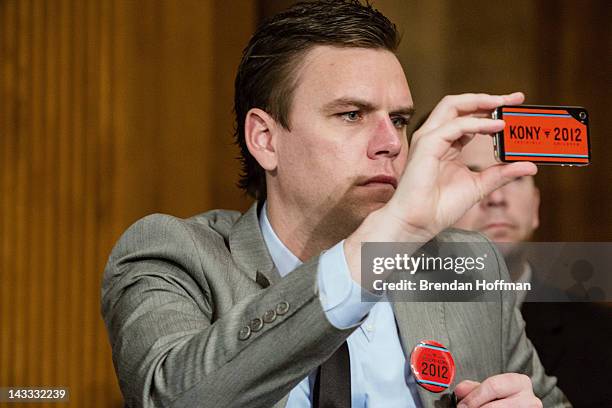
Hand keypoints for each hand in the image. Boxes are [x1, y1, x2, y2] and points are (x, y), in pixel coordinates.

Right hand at [384, 92, 536, 240]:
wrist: (419, 222)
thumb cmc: (439, 207)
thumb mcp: (480, 186)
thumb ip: (502, 173)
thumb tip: (529, 166)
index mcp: (447, 145)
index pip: (469, 118)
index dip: (491, 110)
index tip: (515, 108)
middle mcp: (436, 138)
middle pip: (459, 104)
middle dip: (487, 98)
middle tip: (513, 99)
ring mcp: (429, 139)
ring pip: (452, 105)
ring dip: (481, 102)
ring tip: (504, 105)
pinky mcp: (427, 145)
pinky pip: (454, 125)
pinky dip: (477, 123)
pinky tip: (496, 126)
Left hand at [455, 373, 541, 407]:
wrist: (518, 405)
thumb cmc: (504, 397)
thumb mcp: (491, 389)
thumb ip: (475, 388)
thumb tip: (459, 390)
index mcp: (520, 382)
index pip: (493, 387)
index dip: (474, 397)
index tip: (462, 405)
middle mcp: (530, 399)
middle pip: (494, 407)